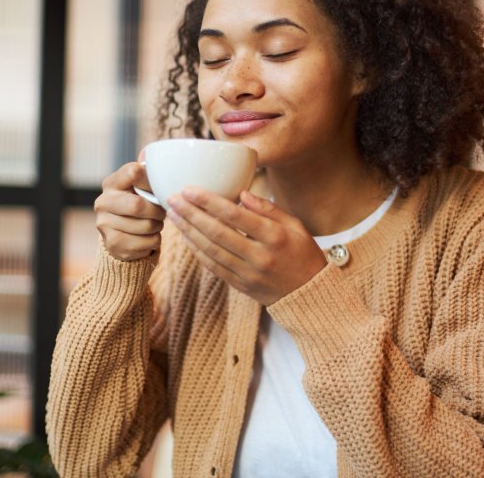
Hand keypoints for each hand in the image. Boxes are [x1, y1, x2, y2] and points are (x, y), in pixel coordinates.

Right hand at [95, 160, 166, 260]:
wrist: (123, 234)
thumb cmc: (139, 204)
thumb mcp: (141, 188)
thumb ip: (151, 177)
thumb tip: (171, 170)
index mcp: (111, 183)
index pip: (133, 172)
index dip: (151, 181)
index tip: (157, 189)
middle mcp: (102, 202)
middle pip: (138, 205)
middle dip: (157, 211)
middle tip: (161, 212)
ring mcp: (104, 224)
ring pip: (146, 226)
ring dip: (158, 226)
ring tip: (155, 224)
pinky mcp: (113, 244)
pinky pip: (147, 242)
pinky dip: (155, 240)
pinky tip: (148, 236)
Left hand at [167, 187, 327, 305]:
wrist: (310, 294)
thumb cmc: (304, 254)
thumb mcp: (295, 225)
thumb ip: (269, 209)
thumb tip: (242, 193)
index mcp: (274, 237)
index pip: (235, 216)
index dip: (209, 202)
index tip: (189, 190)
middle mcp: (259, 256)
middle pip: (217, 233)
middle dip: (191, 214)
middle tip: (173, 199)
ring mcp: (248, 274)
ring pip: (210, 251)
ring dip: (188, 232)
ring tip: (173, 215)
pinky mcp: (241, 286)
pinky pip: (213, 267)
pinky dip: (197, 251)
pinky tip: (186, 237)